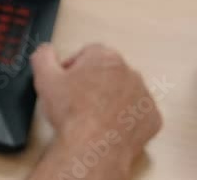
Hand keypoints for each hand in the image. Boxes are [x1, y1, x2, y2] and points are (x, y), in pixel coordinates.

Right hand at [28, 44, 162, 178]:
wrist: (93, 146)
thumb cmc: (71, 112)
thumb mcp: (44, 77)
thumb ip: (43, 55)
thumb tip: (47, 49)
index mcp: (105, 57)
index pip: (88, 53)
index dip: (74, 67)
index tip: (67, 82)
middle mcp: (130, 72)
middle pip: (108, 71)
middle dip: (94, 81)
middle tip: (77, 99)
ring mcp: (144, 96)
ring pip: (124, 91)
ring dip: (111, 98)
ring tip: (92, 115)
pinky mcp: (152, 118)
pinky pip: (137, 113)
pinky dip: (125, 117)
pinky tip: (108, 125)